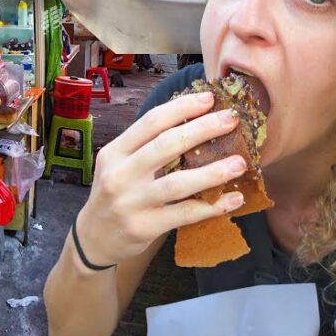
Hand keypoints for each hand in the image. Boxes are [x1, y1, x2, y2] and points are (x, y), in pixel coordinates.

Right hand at [74, 91, 248, 266]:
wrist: (95, 236)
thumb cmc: (115, 193)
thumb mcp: (118, 164)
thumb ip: (145, 146)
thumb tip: (192, 121)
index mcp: (114, 152)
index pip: (150, 122)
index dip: (181, 108)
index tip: (208, 99)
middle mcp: (120, 175)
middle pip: (166, 145)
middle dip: (202, 129)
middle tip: (231, 120)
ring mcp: (131, 202)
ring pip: (178, 183)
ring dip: (213, 172)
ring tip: (240, 163)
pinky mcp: (145, 227)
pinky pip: (185, 214)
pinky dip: (213, 206)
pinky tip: (234, 198)